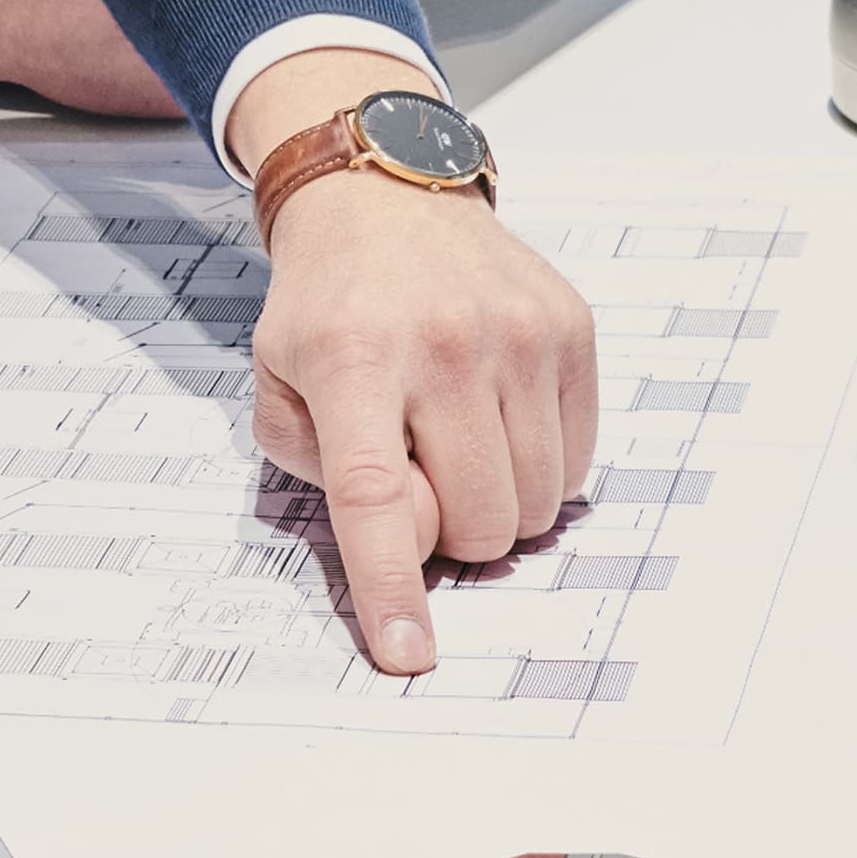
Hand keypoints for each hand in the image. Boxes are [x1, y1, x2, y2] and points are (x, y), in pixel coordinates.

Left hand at [233, 49, 599, 672]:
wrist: (384, 200)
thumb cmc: (324, 310)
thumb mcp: (279, 384)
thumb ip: (322, 471)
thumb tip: (406, 538)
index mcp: (354, 361)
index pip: (377, 497)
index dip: (392, 587)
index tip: (408, 658)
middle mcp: (447, 346)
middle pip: (475, 521)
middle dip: (446, 535)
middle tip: (416, 481)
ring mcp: (521, 335)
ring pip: (536, 504)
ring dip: (495, 506)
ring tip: (453, 444)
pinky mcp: (574, 331)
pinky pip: (578, 462)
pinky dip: (537, 468)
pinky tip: (495, 417)